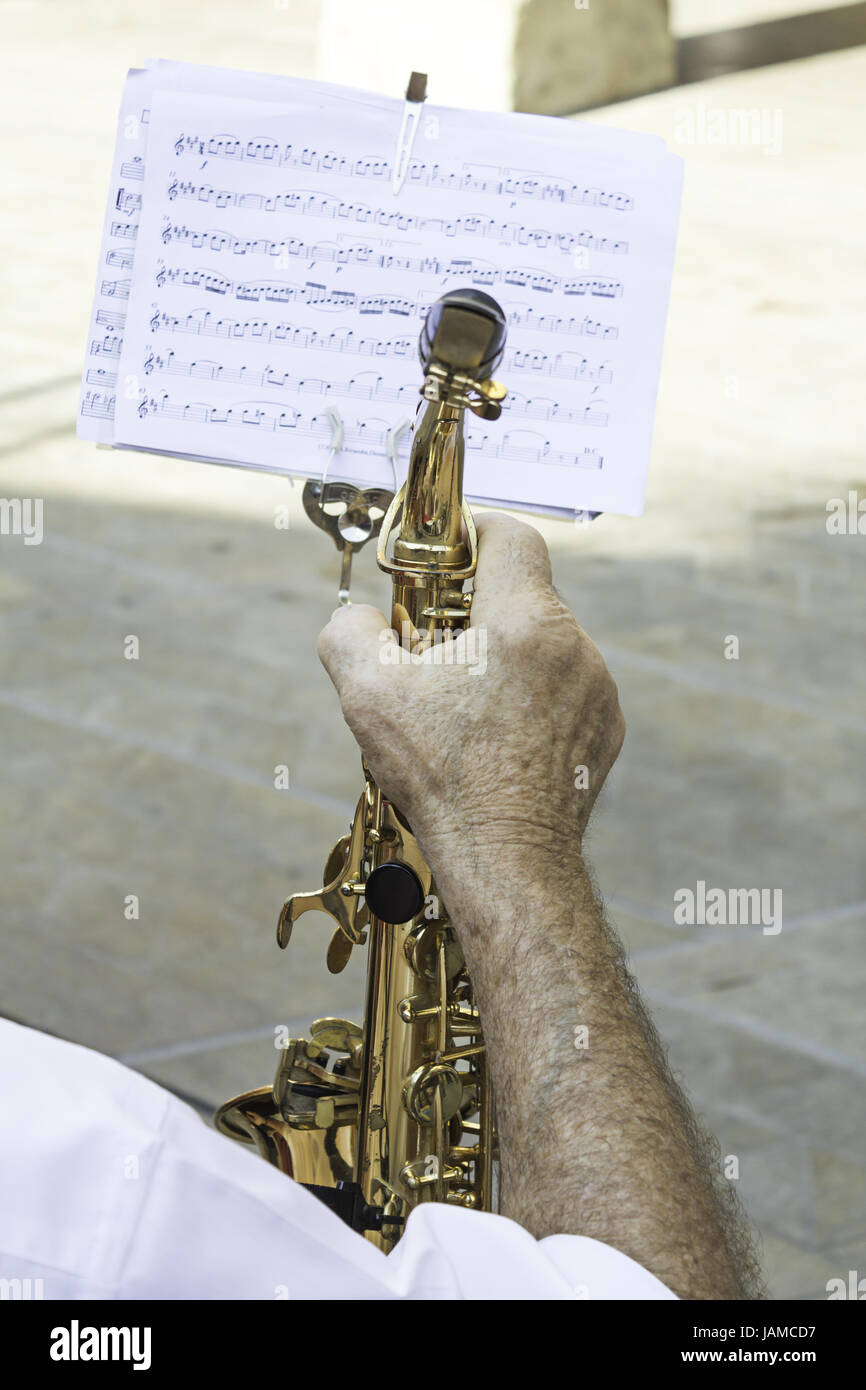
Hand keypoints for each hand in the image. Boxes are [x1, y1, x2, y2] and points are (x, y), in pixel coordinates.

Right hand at [317, 511, 624, 866]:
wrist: (506, 858)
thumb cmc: (441, 775)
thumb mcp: (367, 693)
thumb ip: (350, 630)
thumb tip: (355, 616)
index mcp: (524, 619)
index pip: (512, 534)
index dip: (473, 531)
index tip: (446, 552)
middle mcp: (574, 645)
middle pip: (525, 594)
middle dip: (478, 609)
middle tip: (434, 644)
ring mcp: (597, 690)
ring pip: (546, 646)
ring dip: (507, 658)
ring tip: (463, 701)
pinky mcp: (604, 731)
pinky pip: (567, 691)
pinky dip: (534, 699)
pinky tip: (497, 737)